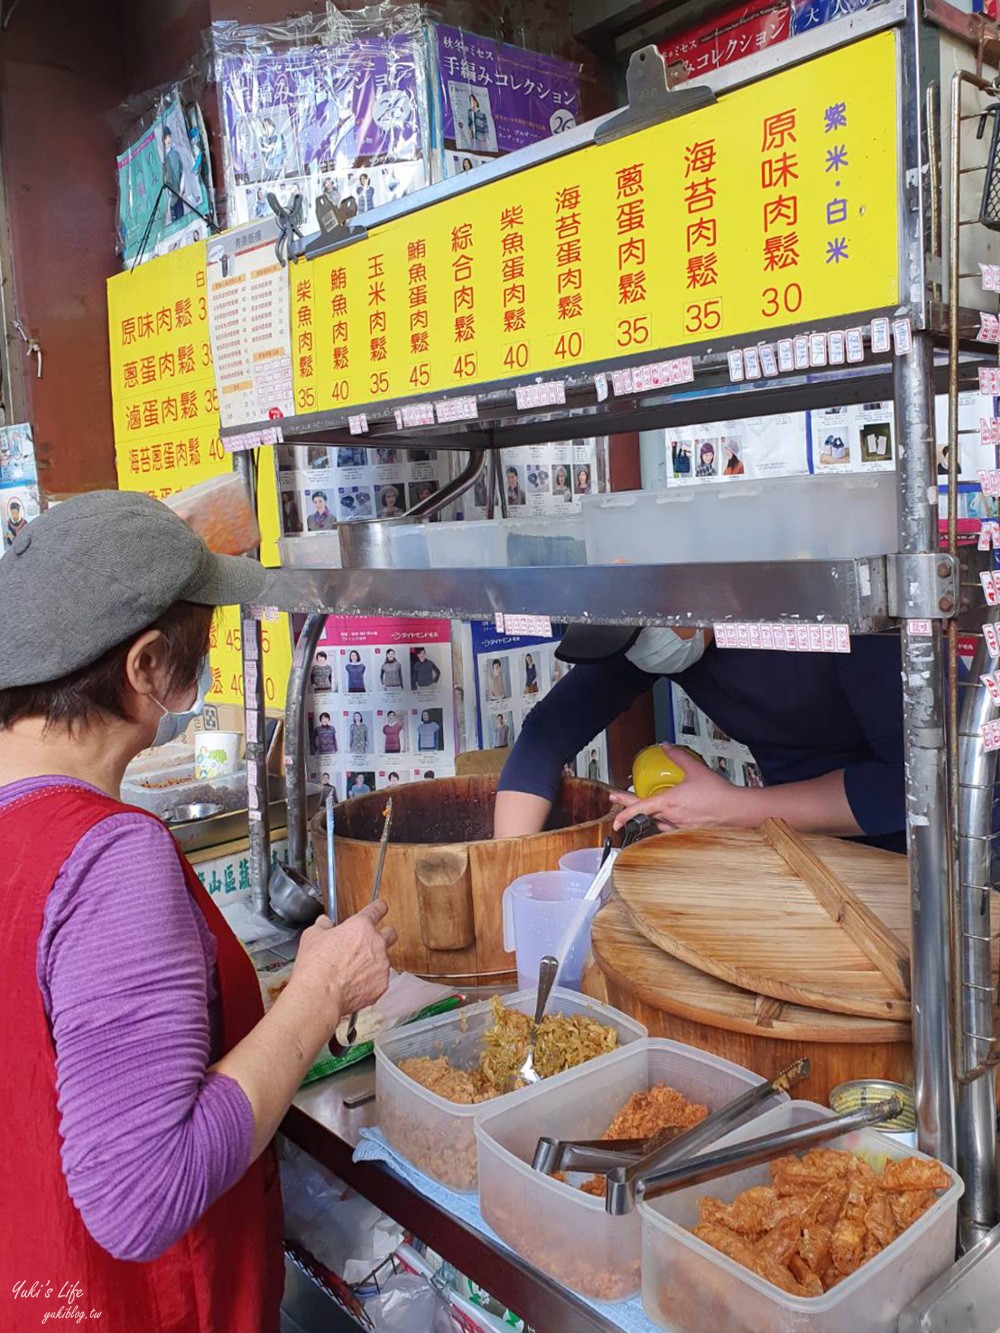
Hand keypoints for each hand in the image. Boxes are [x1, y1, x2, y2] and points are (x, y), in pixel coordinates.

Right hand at [289, 901, 395, 1027]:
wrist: (320, 995)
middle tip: (370, 942)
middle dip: (383, 935)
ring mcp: (381, 965)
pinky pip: (379, 980)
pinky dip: (370, 982)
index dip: (379, 907)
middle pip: (390, 933)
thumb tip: (324, 923)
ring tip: (353, 972)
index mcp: (361, 927)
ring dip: (373, 962)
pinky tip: (354, 985)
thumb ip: (322, 926)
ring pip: (383, 960)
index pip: (377, 909)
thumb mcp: (312, 936)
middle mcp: (376, 943)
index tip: (380, 908)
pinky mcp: (382, 985)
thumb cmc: (316, 966)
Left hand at [610, 744, 745, 832]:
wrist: (735, 810)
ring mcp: (679, 826)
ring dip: (653, 813)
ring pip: (658, 821)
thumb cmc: (718, 794)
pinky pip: (670, 827)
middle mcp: (671, 816)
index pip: (639, 808)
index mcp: (669, 802)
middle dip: (633, 807)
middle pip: (646, 813)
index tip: (614, 819)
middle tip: (621, 802)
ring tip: (654, 804)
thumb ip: (678, 756)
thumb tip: (668, 747)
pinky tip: (671, 814)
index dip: (624, 813)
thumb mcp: (695, 769)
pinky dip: (667, 820)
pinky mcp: (687, 831)